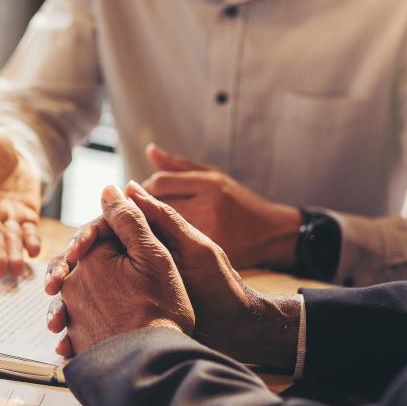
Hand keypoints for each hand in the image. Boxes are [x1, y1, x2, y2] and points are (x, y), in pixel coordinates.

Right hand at [49, 181, 300, 369]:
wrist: (237, 330)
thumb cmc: (221, 286)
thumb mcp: (194, 248)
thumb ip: (161, 218)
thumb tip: (125, 186)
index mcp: (146, 241)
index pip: (103, 232)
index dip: (82, 241)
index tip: (71, 256)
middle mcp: (133, 263)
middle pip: (86, 264)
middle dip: (63, 276)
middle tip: (52, 289)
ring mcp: (128, 291)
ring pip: (83, 295)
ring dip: (65, 308)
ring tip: (56, 325)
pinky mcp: (128, 316)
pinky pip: (94, 320)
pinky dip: (78, 332)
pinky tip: (67, 345)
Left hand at [141, 144, 300, 268]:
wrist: (274, 235)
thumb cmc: (239, 202)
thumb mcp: (214, 177)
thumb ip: (179, 166)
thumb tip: (150, 150)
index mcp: (209, 185)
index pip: (160, 183)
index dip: (143, 189)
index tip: (137, 194)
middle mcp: (209, 207)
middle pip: (156, 207)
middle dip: (140, 210)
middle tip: (132, 213)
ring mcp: (210, 233)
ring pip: (161, 230)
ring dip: (147, 229)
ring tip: (142, 228)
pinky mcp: (209, 255)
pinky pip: (174, 249)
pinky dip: (161, 246)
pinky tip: (158, 245)